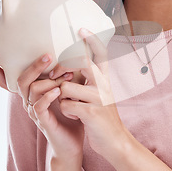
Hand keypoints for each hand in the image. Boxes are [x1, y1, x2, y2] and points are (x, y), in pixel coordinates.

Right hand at [0, 53, 84, 161]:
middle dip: (34, 66)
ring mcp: (34, 112)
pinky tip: (58, 91)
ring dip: (49, 80)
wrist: (72, 144)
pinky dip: (48, 97)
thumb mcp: (67, 92)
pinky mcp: (42, 122)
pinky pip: (38, 106)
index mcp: (31, 94)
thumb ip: (64, 77)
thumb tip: (70, 55)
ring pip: (32, 90)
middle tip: (47, 55)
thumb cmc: (70, 115)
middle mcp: (29, 102)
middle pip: (22, 80)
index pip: (11, 80)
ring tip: (66, 76)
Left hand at [50, 28, 129, 161]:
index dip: (92, 39)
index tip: (81, 28)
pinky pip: (66, 105)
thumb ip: (90, 81)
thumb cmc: (102, 117)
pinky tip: (75, 117)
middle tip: (55, 75)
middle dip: (62, 68)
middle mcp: (104, 85)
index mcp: (105, 79)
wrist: (115, 142)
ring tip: (71, 107)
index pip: (101, 53)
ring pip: (66, 88)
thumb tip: (71, 67)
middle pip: (81, 62)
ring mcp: (99, 98)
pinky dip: (66, 112)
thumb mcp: (100, 95)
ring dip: (62, 99)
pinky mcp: (92, 112)